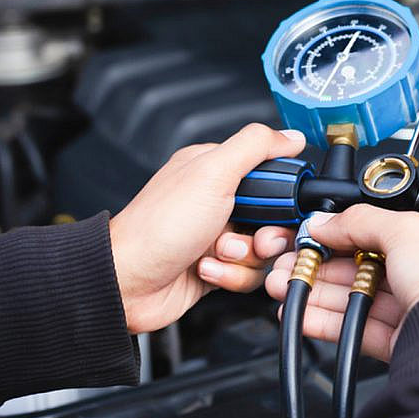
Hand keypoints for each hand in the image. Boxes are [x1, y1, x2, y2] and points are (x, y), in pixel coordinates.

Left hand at [110, 123, 305, 333]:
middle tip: (252, 237)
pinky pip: (249, 274)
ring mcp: (218, 235)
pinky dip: (232, 276)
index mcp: (217, 169)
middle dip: (267, 234)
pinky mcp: (218, 266)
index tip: (277, 207)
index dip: (283, 195)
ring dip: (245, 257)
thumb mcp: (213, 173)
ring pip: (265, 250)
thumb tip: (291, 136)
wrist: (127, 282)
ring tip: (217, 253)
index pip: (272, 175)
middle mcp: (218, 200)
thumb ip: (256, 146)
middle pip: (275, 217)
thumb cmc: (158, 227)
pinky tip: (206, 268)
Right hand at [265, 205, 418, 360]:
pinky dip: (329, 322)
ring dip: (321, 292)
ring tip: (285, 284)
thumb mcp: (408, 229)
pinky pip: (361, 331)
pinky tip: (303, 314)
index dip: (355, 232)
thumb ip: (362, 221)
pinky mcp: (407, 348)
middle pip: (374, 268)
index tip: (321, 233)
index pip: (397, 234)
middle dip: (327, 264)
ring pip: (364, 300)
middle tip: (295, 260)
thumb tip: (326, 220)